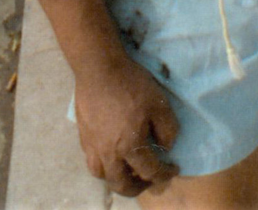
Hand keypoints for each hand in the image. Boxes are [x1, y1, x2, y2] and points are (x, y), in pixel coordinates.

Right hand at [72, 54, 180, 198]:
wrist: (99, 69)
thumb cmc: (131, 85)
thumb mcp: (160, 104)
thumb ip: (168, 130)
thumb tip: (165, 148)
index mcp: (130, 146)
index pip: (150, 172)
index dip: (165, 174)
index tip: (173, 169)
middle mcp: (109, 153)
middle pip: (122, 184)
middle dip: (138, 187)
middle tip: (149, 180)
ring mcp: (93, 147)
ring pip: (103, 176)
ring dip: (118, 179)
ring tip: (129, 172)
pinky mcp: (84, 138)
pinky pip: (92, 163)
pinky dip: (104, 167)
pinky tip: (112, 156)